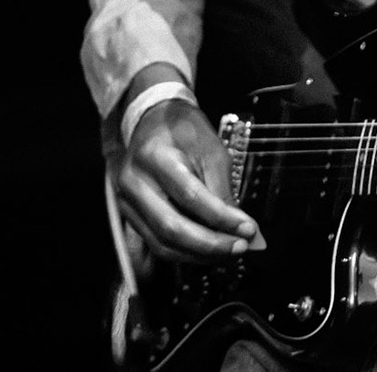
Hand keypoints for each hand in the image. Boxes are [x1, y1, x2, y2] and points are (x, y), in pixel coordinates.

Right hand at [112, 89, 266, 263]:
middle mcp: (134, 181)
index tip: (248, 229)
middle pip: (171, 227)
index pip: (191, 196)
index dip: (222, 218)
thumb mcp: (211, 149)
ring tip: (228, 254)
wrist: (153, 122)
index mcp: (155, 156)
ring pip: (162, 244)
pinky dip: (185, 254)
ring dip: (199, 255)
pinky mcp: (130, 216)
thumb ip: (223, 189)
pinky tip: (208, 254)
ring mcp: (127, 201)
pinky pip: (156, 245)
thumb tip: (242, 227)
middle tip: (239, 247)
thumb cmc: (184, 131)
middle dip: (210, 244)